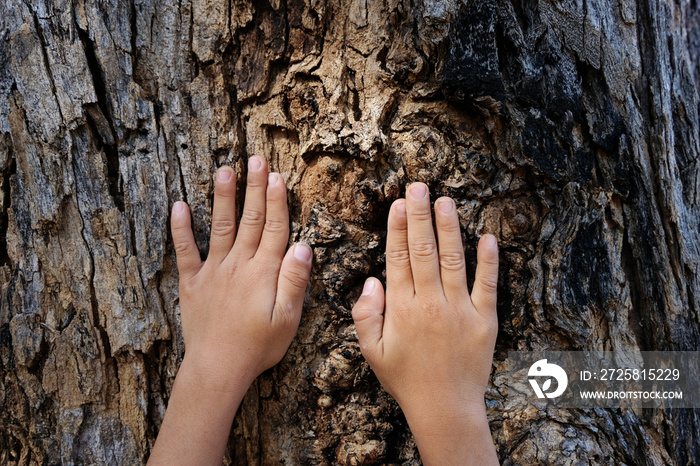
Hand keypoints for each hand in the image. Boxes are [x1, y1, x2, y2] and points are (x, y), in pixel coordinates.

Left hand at [149, 157, 311, 464]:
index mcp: (263, 272)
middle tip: (255, 160)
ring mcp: (213, 272)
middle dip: (254, 188)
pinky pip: (185, 251)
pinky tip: (179, 207)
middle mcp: (238, 264)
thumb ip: (294, 280)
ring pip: (221, 227)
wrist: (218, 368)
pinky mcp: (192, 283)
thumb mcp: (288, 319)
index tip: (277, 176)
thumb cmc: (258, 346)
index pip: (273, 228)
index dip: (276, 201)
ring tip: (225, 170)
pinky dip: (181, 229)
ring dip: (224, 198)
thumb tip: (302, 246)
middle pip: (250, 220)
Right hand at [351, 182, 498, 464]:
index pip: (398, 258)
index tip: (398, 204)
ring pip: (453, 260)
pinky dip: (488, 261)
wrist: (445, 408)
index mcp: (402, 308)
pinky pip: (487, 285)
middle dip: (420, 215)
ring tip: (446, 201)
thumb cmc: (405, 379)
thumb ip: (366, 315)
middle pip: (423, 250)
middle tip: (419, 187)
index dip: (397, 228)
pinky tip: (488, 237)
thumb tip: (371, 280)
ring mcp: (460, 310)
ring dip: (449, 228)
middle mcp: (430, 303)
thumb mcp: (372, 352)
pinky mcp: (485, 320)